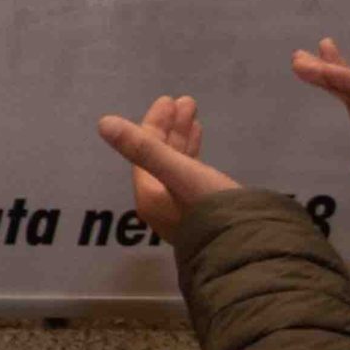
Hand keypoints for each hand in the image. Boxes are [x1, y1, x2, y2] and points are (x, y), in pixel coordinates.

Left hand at [96, 94, 240, 243]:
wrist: (247, 249)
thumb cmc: (211, 207)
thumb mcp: (178, 173)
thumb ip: (143, 148)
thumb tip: (102, 123)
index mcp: (149, 196)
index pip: (144, 151)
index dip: (155, 123)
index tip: (169, 100)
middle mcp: (161, 204)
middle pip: (159, 157)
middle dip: (171, 128)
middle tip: (186, 102)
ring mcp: (182, 210)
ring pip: (176, 165)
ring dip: (183, 139)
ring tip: (195, 116)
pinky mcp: (202, 212)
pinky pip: (190, 176)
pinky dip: (193, 155)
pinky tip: (201, 143)